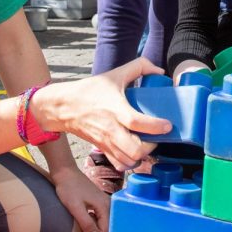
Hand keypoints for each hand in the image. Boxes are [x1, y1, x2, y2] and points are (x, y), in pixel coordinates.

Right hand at [33, 57, 170, 170]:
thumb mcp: (114, 74)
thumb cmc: (90, 90)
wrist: (64, 106)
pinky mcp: (102, 148)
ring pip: (128, 160)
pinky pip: (119, 164)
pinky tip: (134, 152)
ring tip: (146, 144)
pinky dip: (130, 162)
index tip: (168, 125)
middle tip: (156, 137)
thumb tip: (159, 71)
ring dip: (141, 155)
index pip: (137, 122)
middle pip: (134, 149)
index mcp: (115, 109)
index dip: (155, 126)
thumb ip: (139, 66)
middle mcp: (111, 129)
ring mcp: (106, 142)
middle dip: (150, 146)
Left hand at [50, 164, 110, 231]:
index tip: (83, 227)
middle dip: (95, 229)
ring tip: (82, 217)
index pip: (106, 230)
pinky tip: (84, 214)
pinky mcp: (99, 200)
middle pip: (106, 226)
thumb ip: (86, 223)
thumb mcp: (75, 207)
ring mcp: (104, 201)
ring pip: (103, 221)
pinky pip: (100, 216)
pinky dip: (93, 219)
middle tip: (82, 221)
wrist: (65, 172)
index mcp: (104, 205)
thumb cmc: (68, 188)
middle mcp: (108, 203)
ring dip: (93, 224)